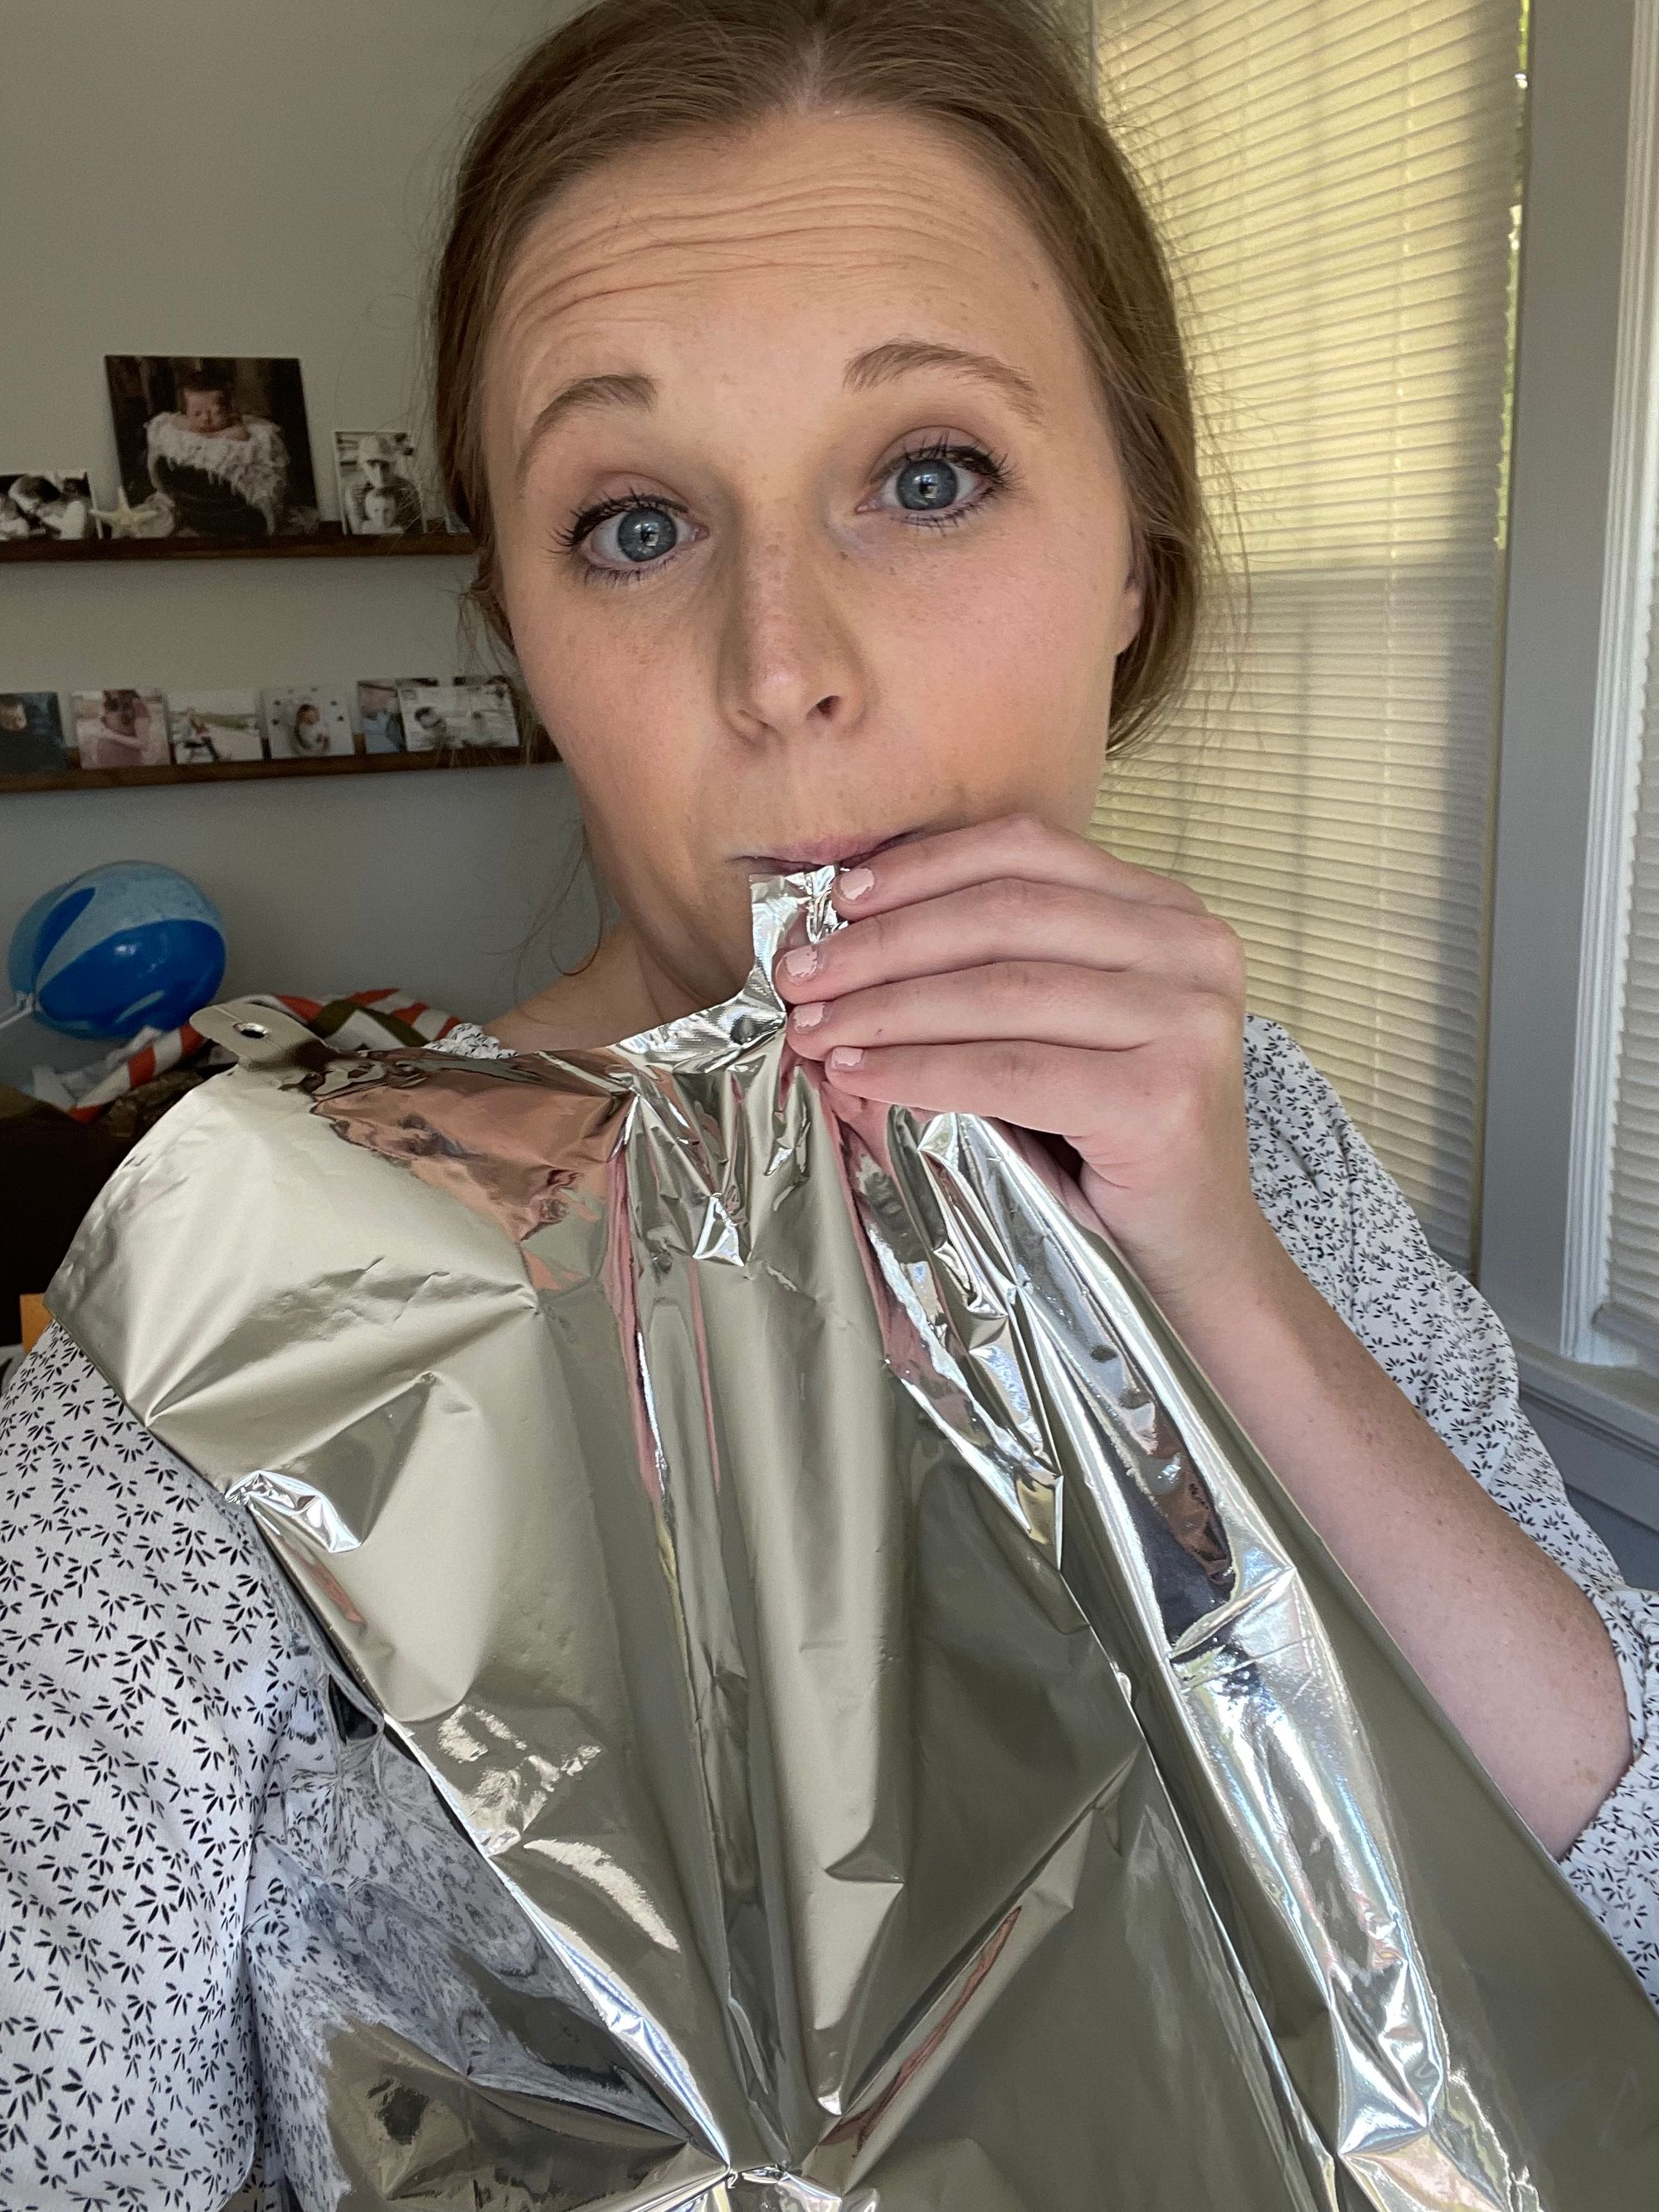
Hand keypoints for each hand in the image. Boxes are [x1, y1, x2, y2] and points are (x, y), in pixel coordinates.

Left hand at [771, 814, 1278, 1319]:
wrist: (1191, 1263)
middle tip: (800, 977)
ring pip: (1000, 990)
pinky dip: (921, 1070)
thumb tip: (842, 943)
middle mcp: (1193, 949)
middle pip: (1004, 914)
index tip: (839, 900)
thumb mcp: (1060, 1030)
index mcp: (1167, 912)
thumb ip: (991, 972)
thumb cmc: (1107, 1147)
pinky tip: (860, 1077)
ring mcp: (1188, 1021)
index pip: (1027, 850)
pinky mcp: (1162, 1097)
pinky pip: (1009, 1071)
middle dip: (884, 943)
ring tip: (814, 1031)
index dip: (922, 868)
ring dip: (886, 1008)